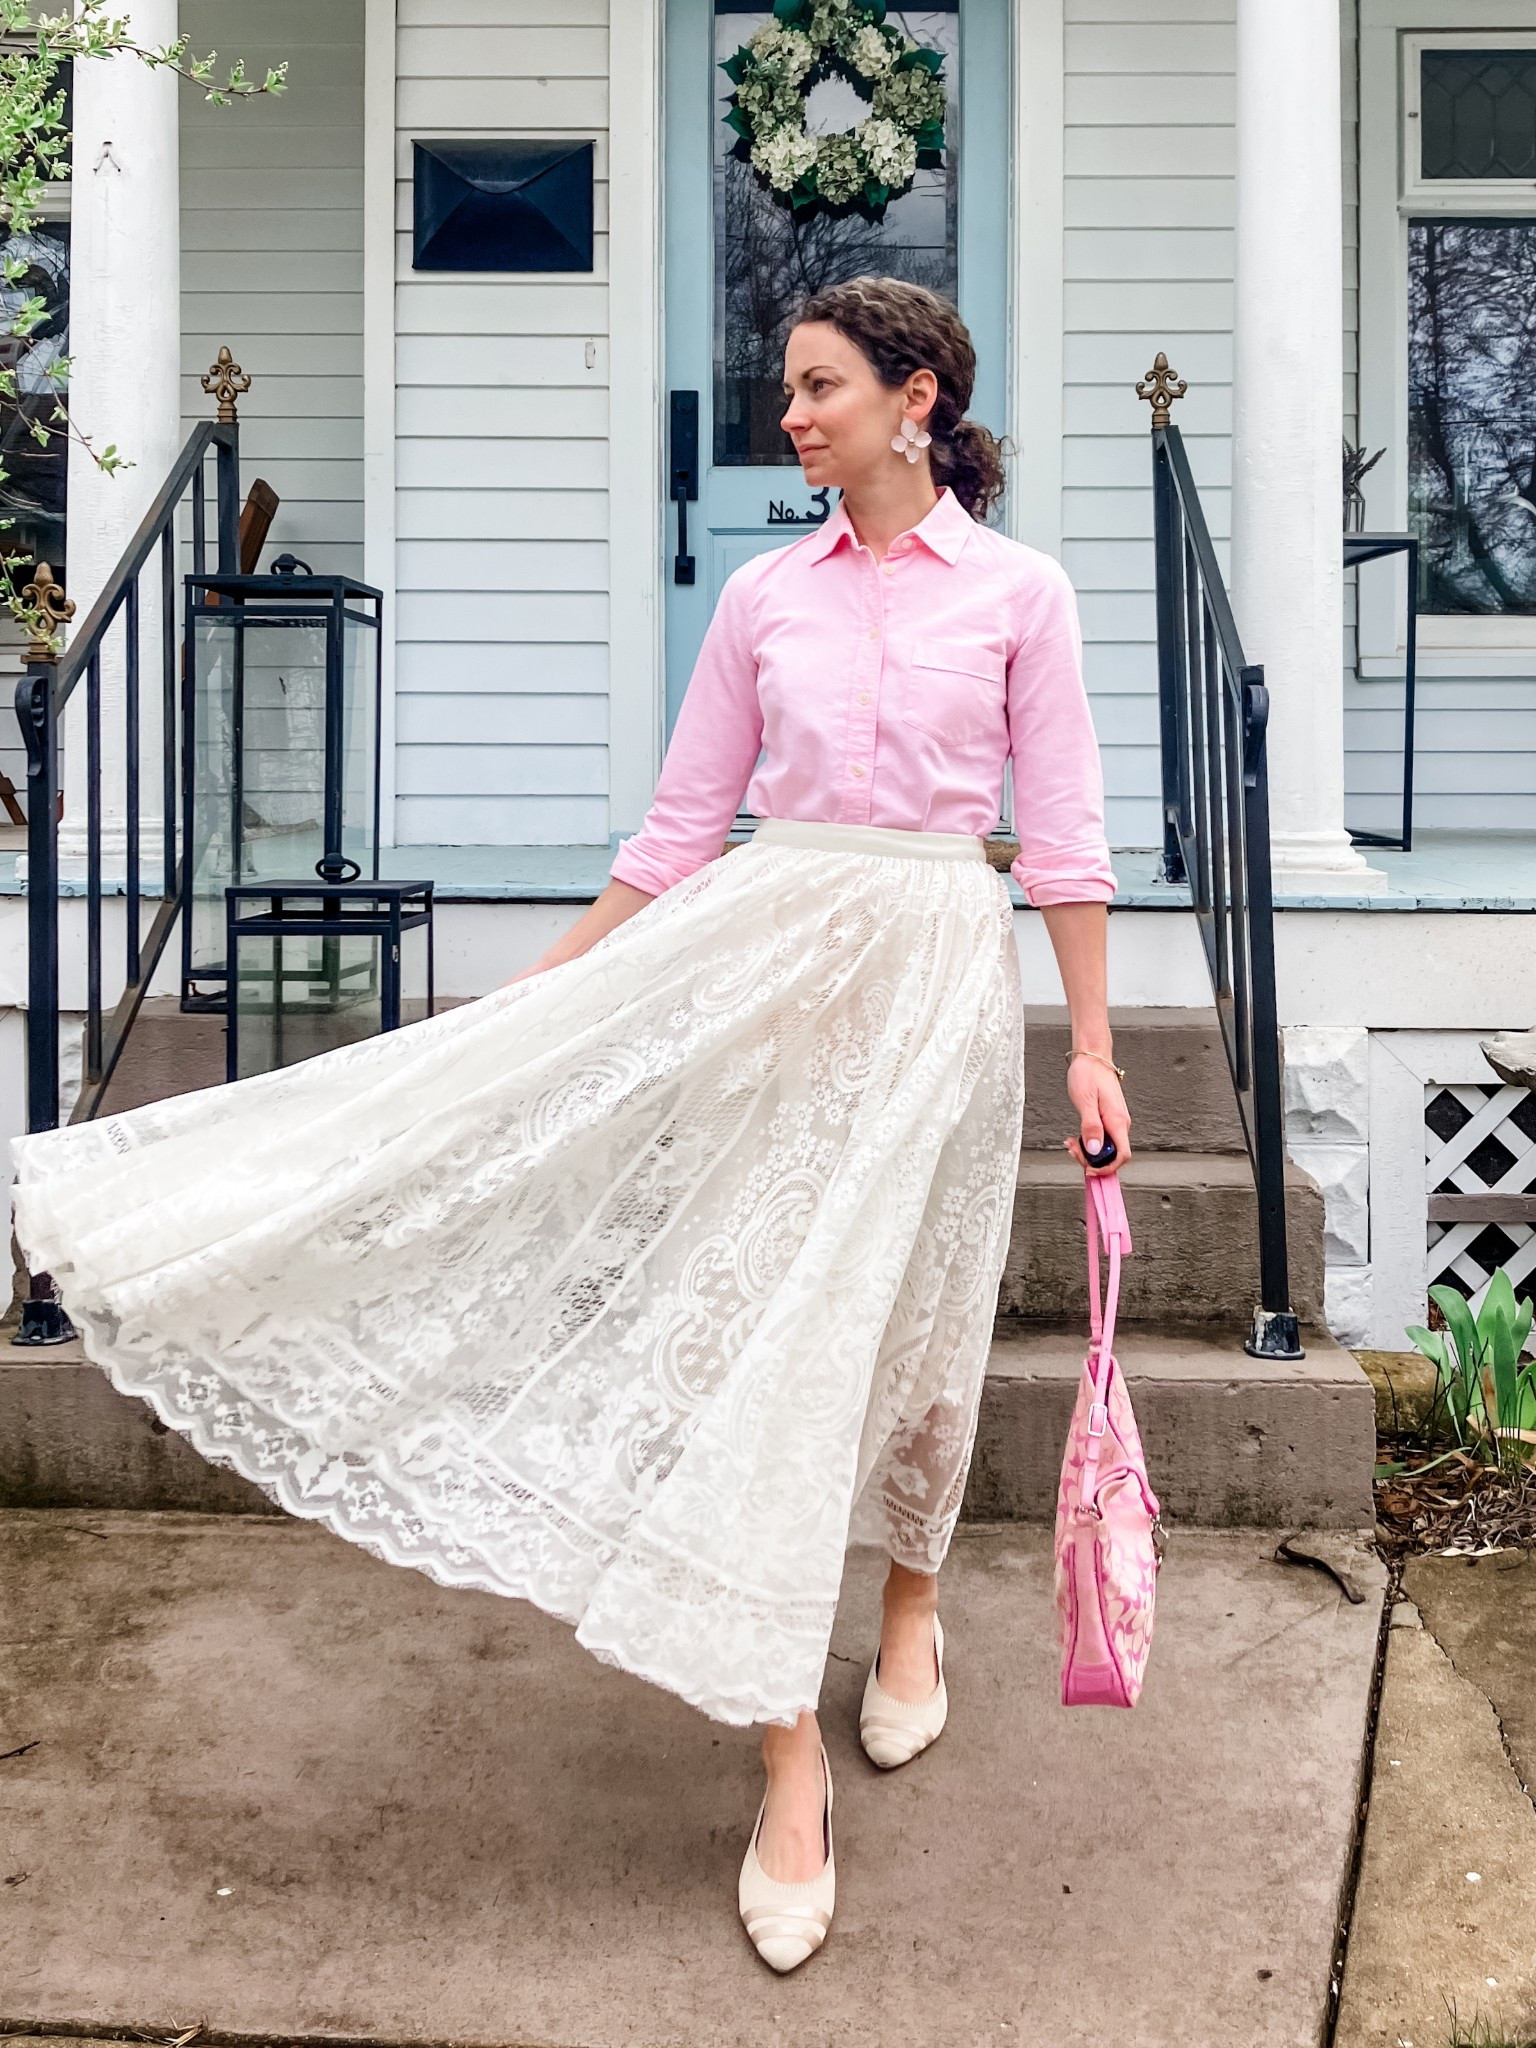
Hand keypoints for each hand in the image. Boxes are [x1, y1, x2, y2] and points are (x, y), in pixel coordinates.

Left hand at [1064, 1054, 1131, 1175]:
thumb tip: (1093, 1150)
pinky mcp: (1109, 1119)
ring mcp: (1116, 1122)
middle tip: (1072, 1150)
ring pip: (1106, 1148)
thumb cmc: (1088, 1074)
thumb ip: (1090, 1126)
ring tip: (1071, 1143)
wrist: (1092, 1057)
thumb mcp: (1085, 1100)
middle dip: (1092, 1159)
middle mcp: (1120, 1123)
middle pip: (1112, 1155)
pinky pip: (1102, 1139)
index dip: (1107, 1168)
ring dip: (1088, 1151)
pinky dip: (1089, 1142)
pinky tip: (1076, 1138)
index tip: (1089, 1169)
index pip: (1122, 1155)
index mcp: (1117, 1121)